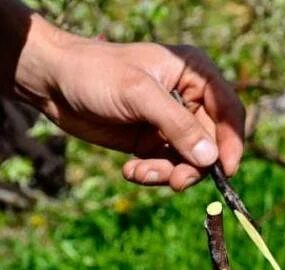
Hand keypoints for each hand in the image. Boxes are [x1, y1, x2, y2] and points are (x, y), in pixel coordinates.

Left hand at [0, 4, 243, 190]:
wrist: (51, 82)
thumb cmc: (95, 73)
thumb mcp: (139, 95)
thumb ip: (177, 126)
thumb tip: (210, 159)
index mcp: (195, 75)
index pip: (229, 111)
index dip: (232, 142)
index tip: (227, 170)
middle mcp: (189, 100)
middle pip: (212, 143)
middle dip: (193, 165)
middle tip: (175, 181)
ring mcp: (172, 123)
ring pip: (190, 161)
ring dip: (170, 173)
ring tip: (142, 172)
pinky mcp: (153, 142)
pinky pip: (167, 167)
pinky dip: (152, 174)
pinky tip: (130, 170)